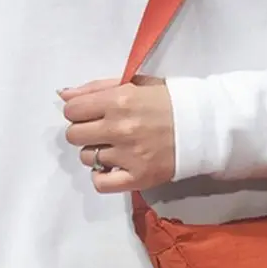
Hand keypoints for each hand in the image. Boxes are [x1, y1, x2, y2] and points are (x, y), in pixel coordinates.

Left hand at [60, 75, 174, 192]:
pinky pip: (100, 183)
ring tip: (114, 147)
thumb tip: (63, 94)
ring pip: (86, 158)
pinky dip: (102, 176)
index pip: (72, 110)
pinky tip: (113, 167)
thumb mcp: (134, 84)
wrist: (203, 126)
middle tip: (102, 130)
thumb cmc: (167, 101)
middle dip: (84, 131)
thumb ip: (96, 87)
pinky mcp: (137, 178)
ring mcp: (127, 155)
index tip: (90, 113)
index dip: (78, 111)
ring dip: (96, 152)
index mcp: (118, 101)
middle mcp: (119, 128)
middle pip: (74, 135)